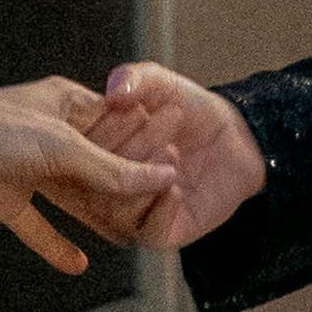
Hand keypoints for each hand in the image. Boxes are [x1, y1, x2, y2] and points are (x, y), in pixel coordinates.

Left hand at [0, 75, 182, 276]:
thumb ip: (112, 169)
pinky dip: (55, 243)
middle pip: (98, 161)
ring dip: (98, 215)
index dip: (148, 144)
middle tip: (165, 204)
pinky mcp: (6, 197)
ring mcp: (27, 165)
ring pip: (73, 195)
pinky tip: (78, 263)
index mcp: (63, 101)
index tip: (181, 165)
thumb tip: (163, 179)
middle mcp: (48, 131)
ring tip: (133, 233)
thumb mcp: (61, 149)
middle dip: (128, 184)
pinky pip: (38, 224)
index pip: (118, 121)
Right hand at [96, 62, 266, 251]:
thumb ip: (136, 77)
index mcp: (93, 157)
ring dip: (141, 177)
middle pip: (93, 185)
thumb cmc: (189, 108)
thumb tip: (114, 92)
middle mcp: (107, 189)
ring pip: (117, 211)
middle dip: (123, 150)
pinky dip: (159, 210)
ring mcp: (133, 213)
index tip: (123, 106)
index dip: (96, 132)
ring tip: (170, 150)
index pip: (76, 157)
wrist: (236, 134)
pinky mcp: (162, 232)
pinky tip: (174, 186)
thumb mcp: (159, 82)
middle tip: (149, 120)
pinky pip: (147, 233)